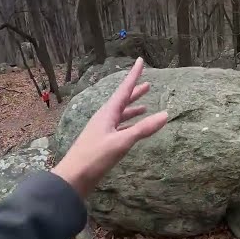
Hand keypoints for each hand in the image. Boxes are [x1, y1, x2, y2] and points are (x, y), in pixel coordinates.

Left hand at [52, 57, 167, 196]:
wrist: (74, 178)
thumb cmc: (95, 157)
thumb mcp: (121, 142)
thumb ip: (143, 129)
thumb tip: (165, 114)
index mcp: (107, 113)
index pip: (124, 89)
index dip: (133, 75)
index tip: (140, 61)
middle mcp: (104, 118)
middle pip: (122, 100)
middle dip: (135, 92)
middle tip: (148, 84)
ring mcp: (102, 130)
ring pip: (121, 115)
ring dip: (133, 109)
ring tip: (145, 106)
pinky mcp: (103, 142)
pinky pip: (119, 127)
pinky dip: (129, 124)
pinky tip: (134, 128)